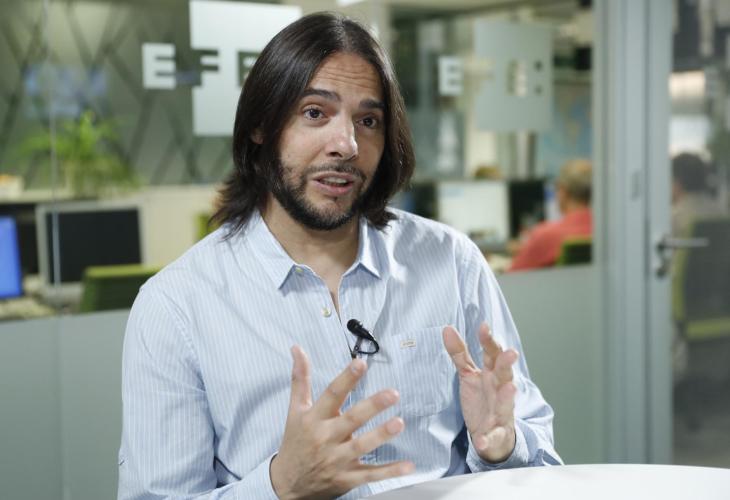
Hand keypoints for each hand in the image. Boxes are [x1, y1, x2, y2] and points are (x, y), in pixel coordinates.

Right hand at [270, 346, 414, 499]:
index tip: (360, 363)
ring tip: (399, 422)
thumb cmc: (295, 442)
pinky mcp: (347, 478)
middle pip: (351, 419)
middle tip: (393, 393)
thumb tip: (298, 348)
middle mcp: (325, 438)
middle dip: (372, 406)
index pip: (331, 395)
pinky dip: (389, 472)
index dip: (346, 379)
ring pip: (361, 446)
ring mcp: (337, 459)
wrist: (286, 485)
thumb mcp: (295, 410)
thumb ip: (300, 379)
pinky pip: (370, 475)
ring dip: (381, 435)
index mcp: (314, 419)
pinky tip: (408, 466)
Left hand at [443, 323, 517, 462]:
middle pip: (505, 374)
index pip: (492, 354)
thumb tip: (447, 328)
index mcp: (492, 374)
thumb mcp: (469, 374)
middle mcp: (500, 390)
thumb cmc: (483, 399)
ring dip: (508, 396)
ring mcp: (500, 412)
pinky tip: (481, 439)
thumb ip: (459, 353)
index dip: (489, 340)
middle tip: (510, 352)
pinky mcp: (495, 434)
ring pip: (507, 403)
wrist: (491, 435)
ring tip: (510, 388)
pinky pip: (492, 436)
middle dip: (508, 364)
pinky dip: (487, 438)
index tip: (484, 326)